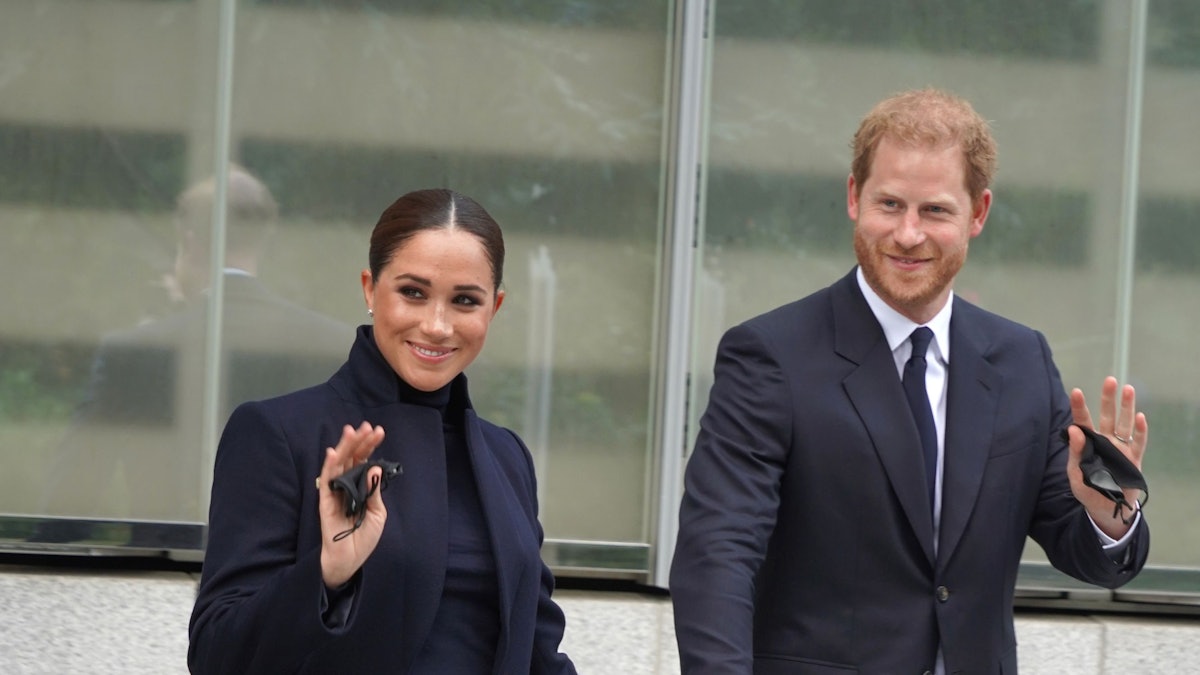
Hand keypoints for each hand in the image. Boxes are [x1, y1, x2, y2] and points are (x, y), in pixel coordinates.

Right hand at [318, 421, 386, 587]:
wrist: (351, 559)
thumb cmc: (364, 537)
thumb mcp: (378, 513)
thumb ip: (374, 491)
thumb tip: (374, 467)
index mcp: (360, 486)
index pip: (364, 461)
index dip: (370, 446)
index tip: (379, 432)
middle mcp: (347, 485)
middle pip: (351, 458)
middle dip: (359, 441)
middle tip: (367, 427)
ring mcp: (335, 492)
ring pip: (338, 464)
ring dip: (344, 447)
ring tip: (351, 432)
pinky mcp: (326, 502)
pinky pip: (326, 482)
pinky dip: (329, 467)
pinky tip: (333, 453)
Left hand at [1065, 376, 1147, 538]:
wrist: (1105, 509)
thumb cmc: (1087, 489)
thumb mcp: (1076, 474)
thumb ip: (1076, 453)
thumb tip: (1074, 430)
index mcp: (1088, 443)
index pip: (1082, 421)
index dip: (1079, 407)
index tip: (1075, 391)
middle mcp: (1105, 441)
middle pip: (1107, 416)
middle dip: (1108, 398)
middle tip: (1110, 379)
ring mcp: (1121, 449)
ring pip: (1125, 424)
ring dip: (1127, 407)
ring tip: (1128, 389)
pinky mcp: (1133, 459)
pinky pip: (1138, 443)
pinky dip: (1140, 431)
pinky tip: (1141, 417)